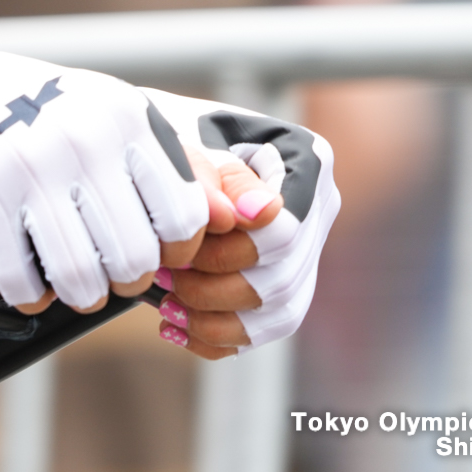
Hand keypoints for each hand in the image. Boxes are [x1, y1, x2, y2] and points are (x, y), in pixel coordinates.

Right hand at [0, 50, 210, 312]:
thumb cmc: (52, 114)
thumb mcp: (117, 120)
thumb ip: (184, 166)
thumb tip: (244, 217)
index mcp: (127, 118)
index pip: (185, 217)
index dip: (178, 251)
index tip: (159, 252)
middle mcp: (83, 138)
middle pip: (135, 258)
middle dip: (127, 281)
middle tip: (113, 272)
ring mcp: (29, 164)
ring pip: (80, 278)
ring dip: (80, 296)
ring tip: (75, 285)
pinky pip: (21, 280)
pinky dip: (29, 298)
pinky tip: (30, 285)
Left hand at [138, 89, 340, 357]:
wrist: (154, 145)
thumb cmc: (170, 134)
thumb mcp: (184, 139)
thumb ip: (215, 172)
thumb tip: (260, 213)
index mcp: (306, 162)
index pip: (284, 232)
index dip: (230, 250)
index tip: (182, 246)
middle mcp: (317, 209)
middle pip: (282, 278)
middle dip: (214, 288)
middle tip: (165, 277)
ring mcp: (304, 250)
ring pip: (279, 314)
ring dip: (216, 320)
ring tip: (167, 306)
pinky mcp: (282, 283)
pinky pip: (264, 330)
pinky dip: (217, 337)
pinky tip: (174, 327)